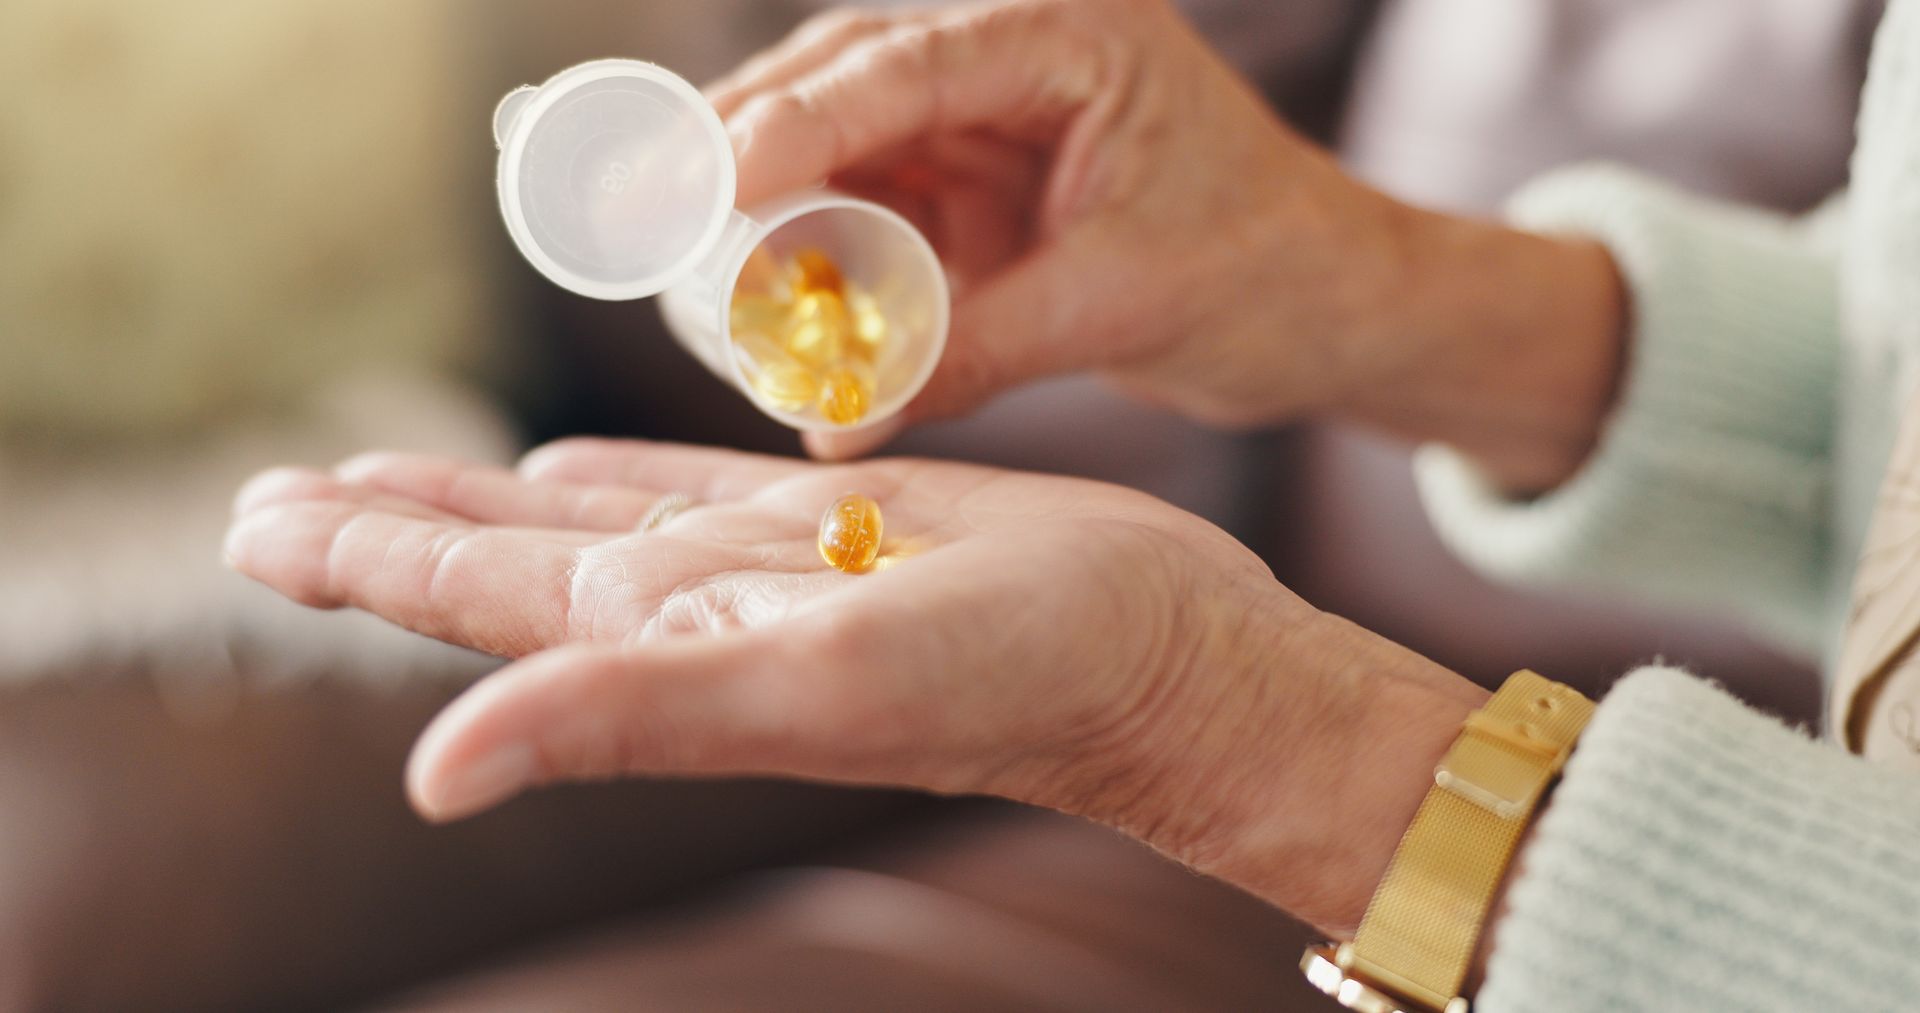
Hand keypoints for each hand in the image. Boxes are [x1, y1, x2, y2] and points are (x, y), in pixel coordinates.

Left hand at [225, 438, 1482, 932]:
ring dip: (477, 497)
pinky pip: (689, 488)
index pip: (472, 594)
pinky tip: (574, 469)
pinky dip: (611, 473)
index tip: (264, 523)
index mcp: (665, 641)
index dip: (362, 557)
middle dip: (386, 525)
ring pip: (579, 519)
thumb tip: (433, 774)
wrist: (1168, 657)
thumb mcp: (817, 689)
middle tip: (277, 500)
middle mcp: (697, 609)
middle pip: (498, 558)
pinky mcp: (839, 521)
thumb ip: (627, 714)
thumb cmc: (1023, 677)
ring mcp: (765, 565)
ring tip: (390, 476)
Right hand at [714, 0, 1624, 490]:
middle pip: (848, 81)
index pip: (909, 65)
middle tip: (652, 211)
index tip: (711, 175)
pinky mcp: (977, 189)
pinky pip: (873, 210)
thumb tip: (832, 423)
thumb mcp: (1119, 307)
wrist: (1328, 305)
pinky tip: (767, 306)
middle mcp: (1019, 62)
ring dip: (771, 207)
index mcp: (1074, 38)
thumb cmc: (1267, 271)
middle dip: (748, 146)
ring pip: (845, 145)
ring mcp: (991, 123)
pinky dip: (820, 257)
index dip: (799, 118)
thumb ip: (973, 354)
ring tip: (685, 265)